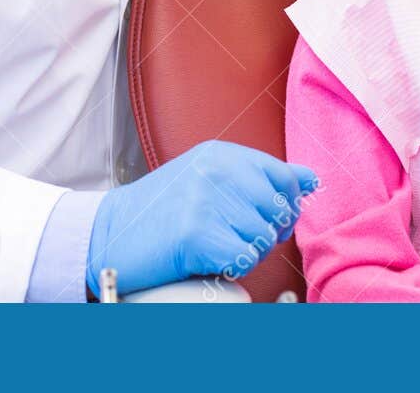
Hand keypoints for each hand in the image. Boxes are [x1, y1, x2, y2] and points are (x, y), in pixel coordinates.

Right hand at [87, 139, 318, 295]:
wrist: (107, 232)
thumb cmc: (162, 211)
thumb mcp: (210, 178)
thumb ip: (258, 177)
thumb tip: (312, 179)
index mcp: (224, 154)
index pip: (286, 177)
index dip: (286, 206)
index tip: (267, 219)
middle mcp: (218, 170)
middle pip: (279, 211)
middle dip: (266, 233)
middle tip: (233, 238)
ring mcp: (207, 200)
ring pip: (262, 238)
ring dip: (246, 252)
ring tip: (216, 248)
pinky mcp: (196, 234)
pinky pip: (243, 257)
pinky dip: (232, 267)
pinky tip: (210, 260)